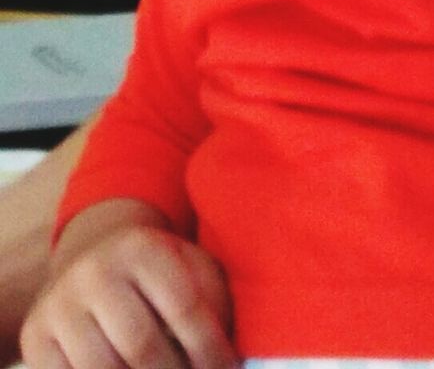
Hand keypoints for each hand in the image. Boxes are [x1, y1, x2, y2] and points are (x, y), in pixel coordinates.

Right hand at [21, 224, 233, 368]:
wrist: (92, 259)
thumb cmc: (158, 273)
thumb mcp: (190, 268)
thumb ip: (213, 301)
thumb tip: (227, 356)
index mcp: (141, 247)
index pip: (184, 308)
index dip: (210, 349)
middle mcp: (94, 271)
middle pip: (143, 346)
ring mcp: (60, 305)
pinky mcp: (36, 337)